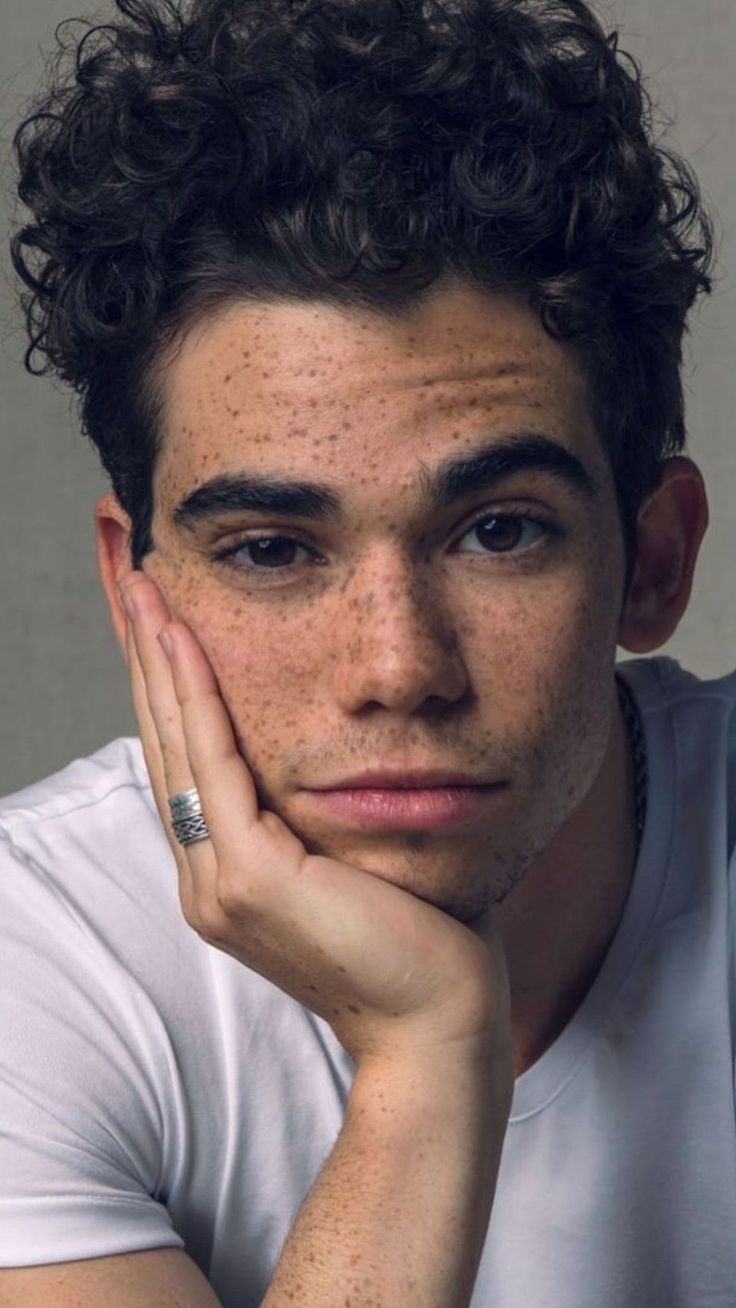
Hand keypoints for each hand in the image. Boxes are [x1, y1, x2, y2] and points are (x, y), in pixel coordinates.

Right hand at [120, 570, 512, 1067]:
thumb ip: (326, 810)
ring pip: (178, 743)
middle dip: (143, 652)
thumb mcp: (357, 857)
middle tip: (124, 570)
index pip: (187, 757)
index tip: (156, 611)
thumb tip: (348, 750)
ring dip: (156, 656)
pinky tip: (181, 638)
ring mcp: (220, 884)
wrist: (441, 1023)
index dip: (165, 682)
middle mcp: (208, 877)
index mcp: (229, 873)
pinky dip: (196, 697)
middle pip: (165, 739)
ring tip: (139, 582)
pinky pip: (216, 766)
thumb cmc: (421, 941)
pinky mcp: (253, 880)